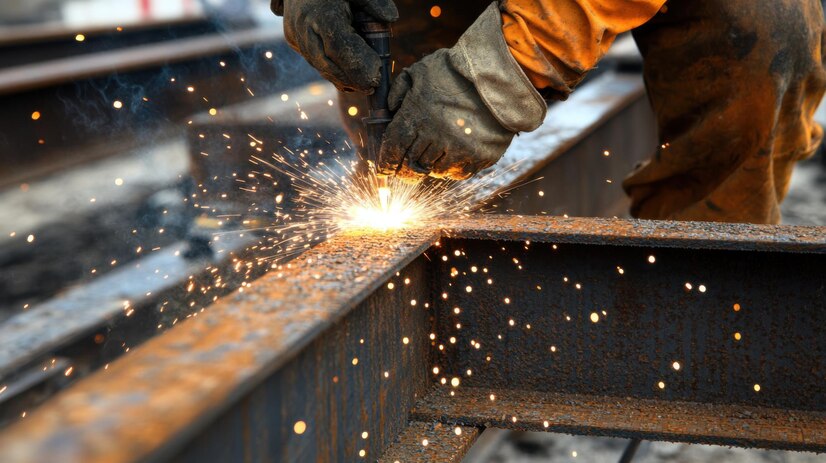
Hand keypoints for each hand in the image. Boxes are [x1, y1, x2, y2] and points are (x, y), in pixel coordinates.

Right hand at [278, 0, 397, 92]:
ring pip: (319, 65)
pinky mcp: (293, 40)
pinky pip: (314, 61)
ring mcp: (296, 35)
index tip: (376, 76)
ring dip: (341, 79)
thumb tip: (391, 18)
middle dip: (351, 79)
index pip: (340, 47)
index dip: (358, 65)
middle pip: (328, 63)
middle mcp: (305, 27)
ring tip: (363, 85)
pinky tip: (348, 79)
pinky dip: (331, 71)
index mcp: (321, 13)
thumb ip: (374, 2)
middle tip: (373, 87)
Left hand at [378, 49, 513, 180]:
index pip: (393, 147)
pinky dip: (451, 170)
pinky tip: (451, 161)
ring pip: (434, 170)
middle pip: (412, 163)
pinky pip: (458, 173)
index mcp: (417, 114)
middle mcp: (435, 135)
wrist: (501, 74)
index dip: (385, 162)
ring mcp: (458, 148)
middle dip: (404, 171)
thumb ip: (400, 89)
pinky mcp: (479, 156)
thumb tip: (390, 109)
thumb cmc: (458, 69)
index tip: (383, 170)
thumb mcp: (422, 70)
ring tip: (430, 162)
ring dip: (429, 168)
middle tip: (404, 174)